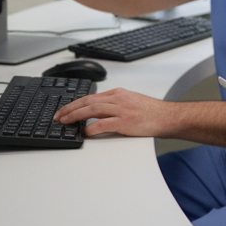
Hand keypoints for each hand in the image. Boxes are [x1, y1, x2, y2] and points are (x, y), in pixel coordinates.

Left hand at [53, 88, 172, 137]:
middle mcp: (118, 99)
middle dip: (70, 109)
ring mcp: (121, 110)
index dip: (75, 103)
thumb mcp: (131, 101)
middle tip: (58, 116)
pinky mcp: (125, 122)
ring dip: (76, 116)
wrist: (166, 117)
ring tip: (65, 122)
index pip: (90, 97)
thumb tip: (97, 114)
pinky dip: (91, 128)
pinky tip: (85, 132)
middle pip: (87, 101)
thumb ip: (115, 105)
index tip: (64, 110)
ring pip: (92, 110)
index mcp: (118, 93)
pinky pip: (103, 124)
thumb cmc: (151, 112)